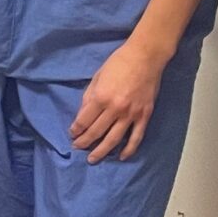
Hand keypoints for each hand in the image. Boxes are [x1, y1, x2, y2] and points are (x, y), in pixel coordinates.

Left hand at [72, 39, 167, 162]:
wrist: (145, 57)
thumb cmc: (119, 62)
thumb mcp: (97, 77)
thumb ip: (89, 97)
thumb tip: (82, 114)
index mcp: (101, 97)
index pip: (84, 120)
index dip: (76, 129)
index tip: (72, 134)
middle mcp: (115, 109)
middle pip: (96, 132)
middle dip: (84, 142)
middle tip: (77, 147)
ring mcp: (131, 114)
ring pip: (114, 139)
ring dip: (102, 151)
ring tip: (92, 159)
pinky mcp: (144, 115)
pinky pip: (136, 137)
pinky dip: (129, 149)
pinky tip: (121, 157)